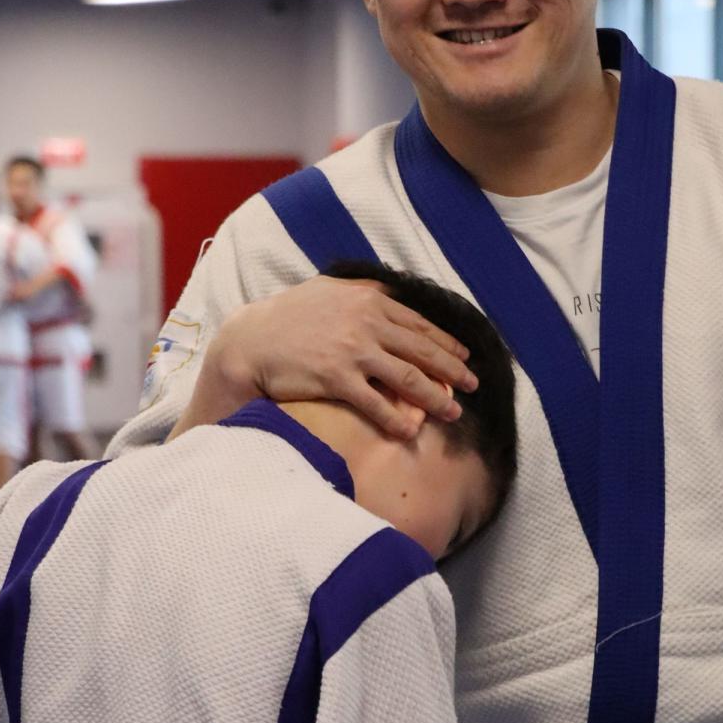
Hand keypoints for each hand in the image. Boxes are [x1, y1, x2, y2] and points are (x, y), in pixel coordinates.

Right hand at [209, 276, 478, 440]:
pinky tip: (411, 431)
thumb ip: (361, 292)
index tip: (465, 357)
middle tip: (472, 385)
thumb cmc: (287, 316)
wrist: (250, 340)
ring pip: (408, 377)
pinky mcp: (336, 379)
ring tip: (453, 412)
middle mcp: (366, 323)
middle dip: (452, 370)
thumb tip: (389, 294)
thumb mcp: (327, 291)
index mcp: (368, 301)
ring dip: (436, 397)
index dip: (446, 343)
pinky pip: (376, 403)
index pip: (418, 324)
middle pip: (422, 351)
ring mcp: (353, 351)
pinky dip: (398, 419)